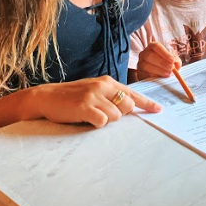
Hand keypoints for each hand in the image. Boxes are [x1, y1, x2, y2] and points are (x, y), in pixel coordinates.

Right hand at [32, 76, 160, 127]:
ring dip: (105, 120)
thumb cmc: (71, 97)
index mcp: (107, 81)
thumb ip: (110, 95)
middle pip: (127, 106)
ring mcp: (94, 96)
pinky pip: (102, 122)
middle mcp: (103, 86)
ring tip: (90, 115)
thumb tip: (128, 107)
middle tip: (102, 113)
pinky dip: (96, 124)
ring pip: (116, 116)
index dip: (147, 103)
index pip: (132, 93)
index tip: (158, 110)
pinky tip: (85, 118)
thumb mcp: (93, 90)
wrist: (46, 97)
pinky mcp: (85, 107)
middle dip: (119, 114)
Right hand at [137, 42, 180, 80]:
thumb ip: (175, 60)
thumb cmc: (164, 62)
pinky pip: (145, 74)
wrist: (155, 72)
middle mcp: (144, 53)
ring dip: (159, 70)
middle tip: (171, 68)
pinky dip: (154, 76)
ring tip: (168, 73)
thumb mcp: (171, 59)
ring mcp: (140, 63)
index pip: (156, 46)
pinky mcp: (139, 73)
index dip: (164, 53)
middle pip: (150, 56)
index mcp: (152, 47)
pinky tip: (161, 77)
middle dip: (162, 63)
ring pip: (146, 66)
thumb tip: (177, 64)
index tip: (172, 60)